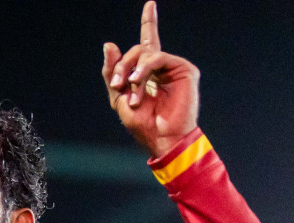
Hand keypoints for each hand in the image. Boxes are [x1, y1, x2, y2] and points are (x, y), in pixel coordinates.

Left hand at [102, 2, 198, 159]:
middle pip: (137, 50)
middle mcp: (163, 67)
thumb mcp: (118, 98)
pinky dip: (144, 68)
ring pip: (146, 53)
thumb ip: (112, 73)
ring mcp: (174, 67)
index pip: (147, 44)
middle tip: (118, 85)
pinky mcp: (184, 69)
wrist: (161, 138)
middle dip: (122, 66)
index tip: (150, 4)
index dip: (149, 23)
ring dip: (132, 71)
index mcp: (149, 73)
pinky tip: (138, 82)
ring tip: (130, 91)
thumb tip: (109, 43)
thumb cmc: (142, 124)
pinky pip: (158, 57)